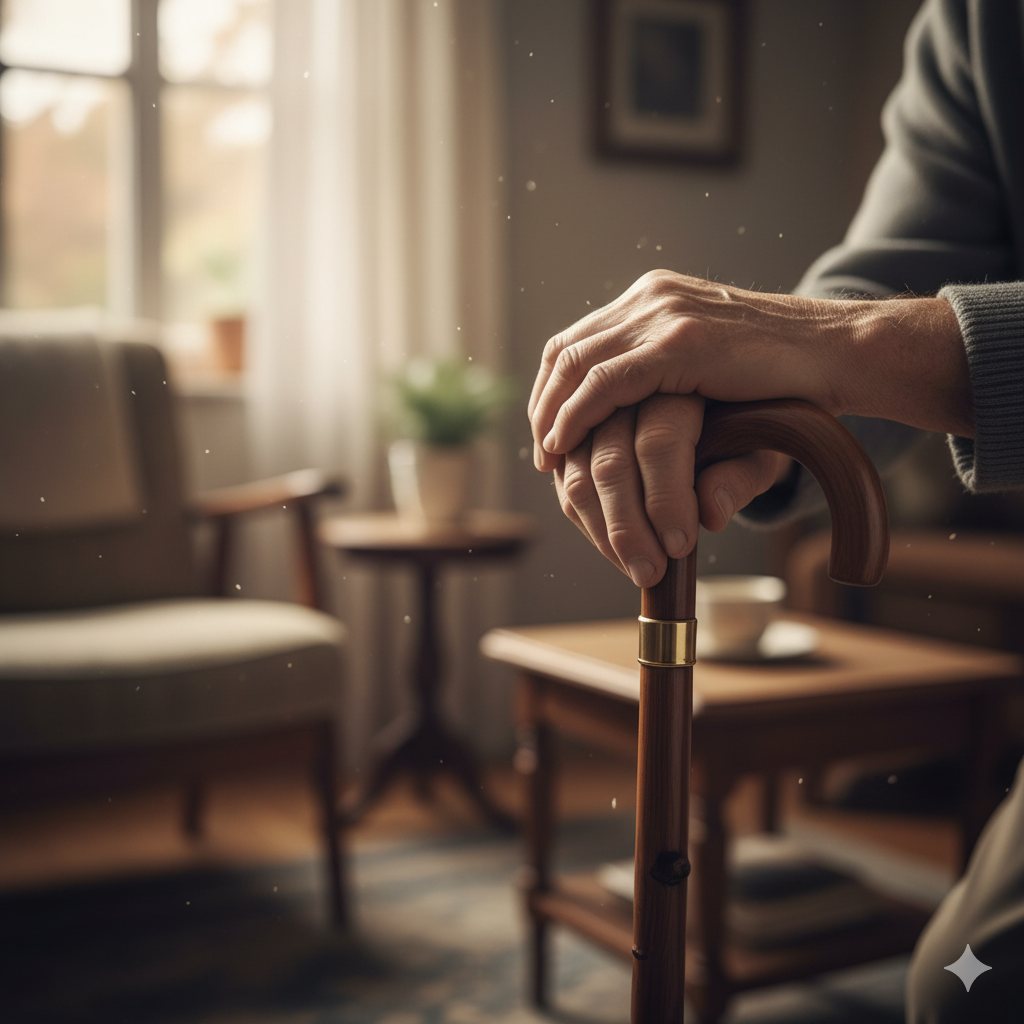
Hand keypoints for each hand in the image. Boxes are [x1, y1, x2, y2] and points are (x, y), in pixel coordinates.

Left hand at [529, 270, 970, 472]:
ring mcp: (663, 314)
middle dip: (543, 402)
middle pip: (567, 349)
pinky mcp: (679, 342)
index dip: (551, 386)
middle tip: (541, 450)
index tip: (546, 427)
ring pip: (577, 364)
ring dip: (552, 413)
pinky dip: (576, 415)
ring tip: (547, 455)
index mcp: (654, 296)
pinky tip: (565, 444)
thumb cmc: (779, 371)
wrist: (836, 354)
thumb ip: (661, 376)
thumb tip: (619, 411)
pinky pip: (606, 382)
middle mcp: (650, 296)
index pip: (578, 338)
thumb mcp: (706, 367)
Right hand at [553, 394, 790, 585]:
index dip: (665, 499)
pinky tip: (607, 539)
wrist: (724, 386)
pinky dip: (577, 507)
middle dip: (624, 525)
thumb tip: (712, 513)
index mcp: (686, 369)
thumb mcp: (763, 444)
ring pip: (574, 464)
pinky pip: (561, 462)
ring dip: (597, 525)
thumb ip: (741, 475)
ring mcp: (593, 390)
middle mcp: (630, 371)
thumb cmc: (746, 420)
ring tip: (627, 565)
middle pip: (609, 457)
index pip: (660, 441)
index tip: (679, 547)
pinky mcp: (570, 411)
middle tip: (647, 572)